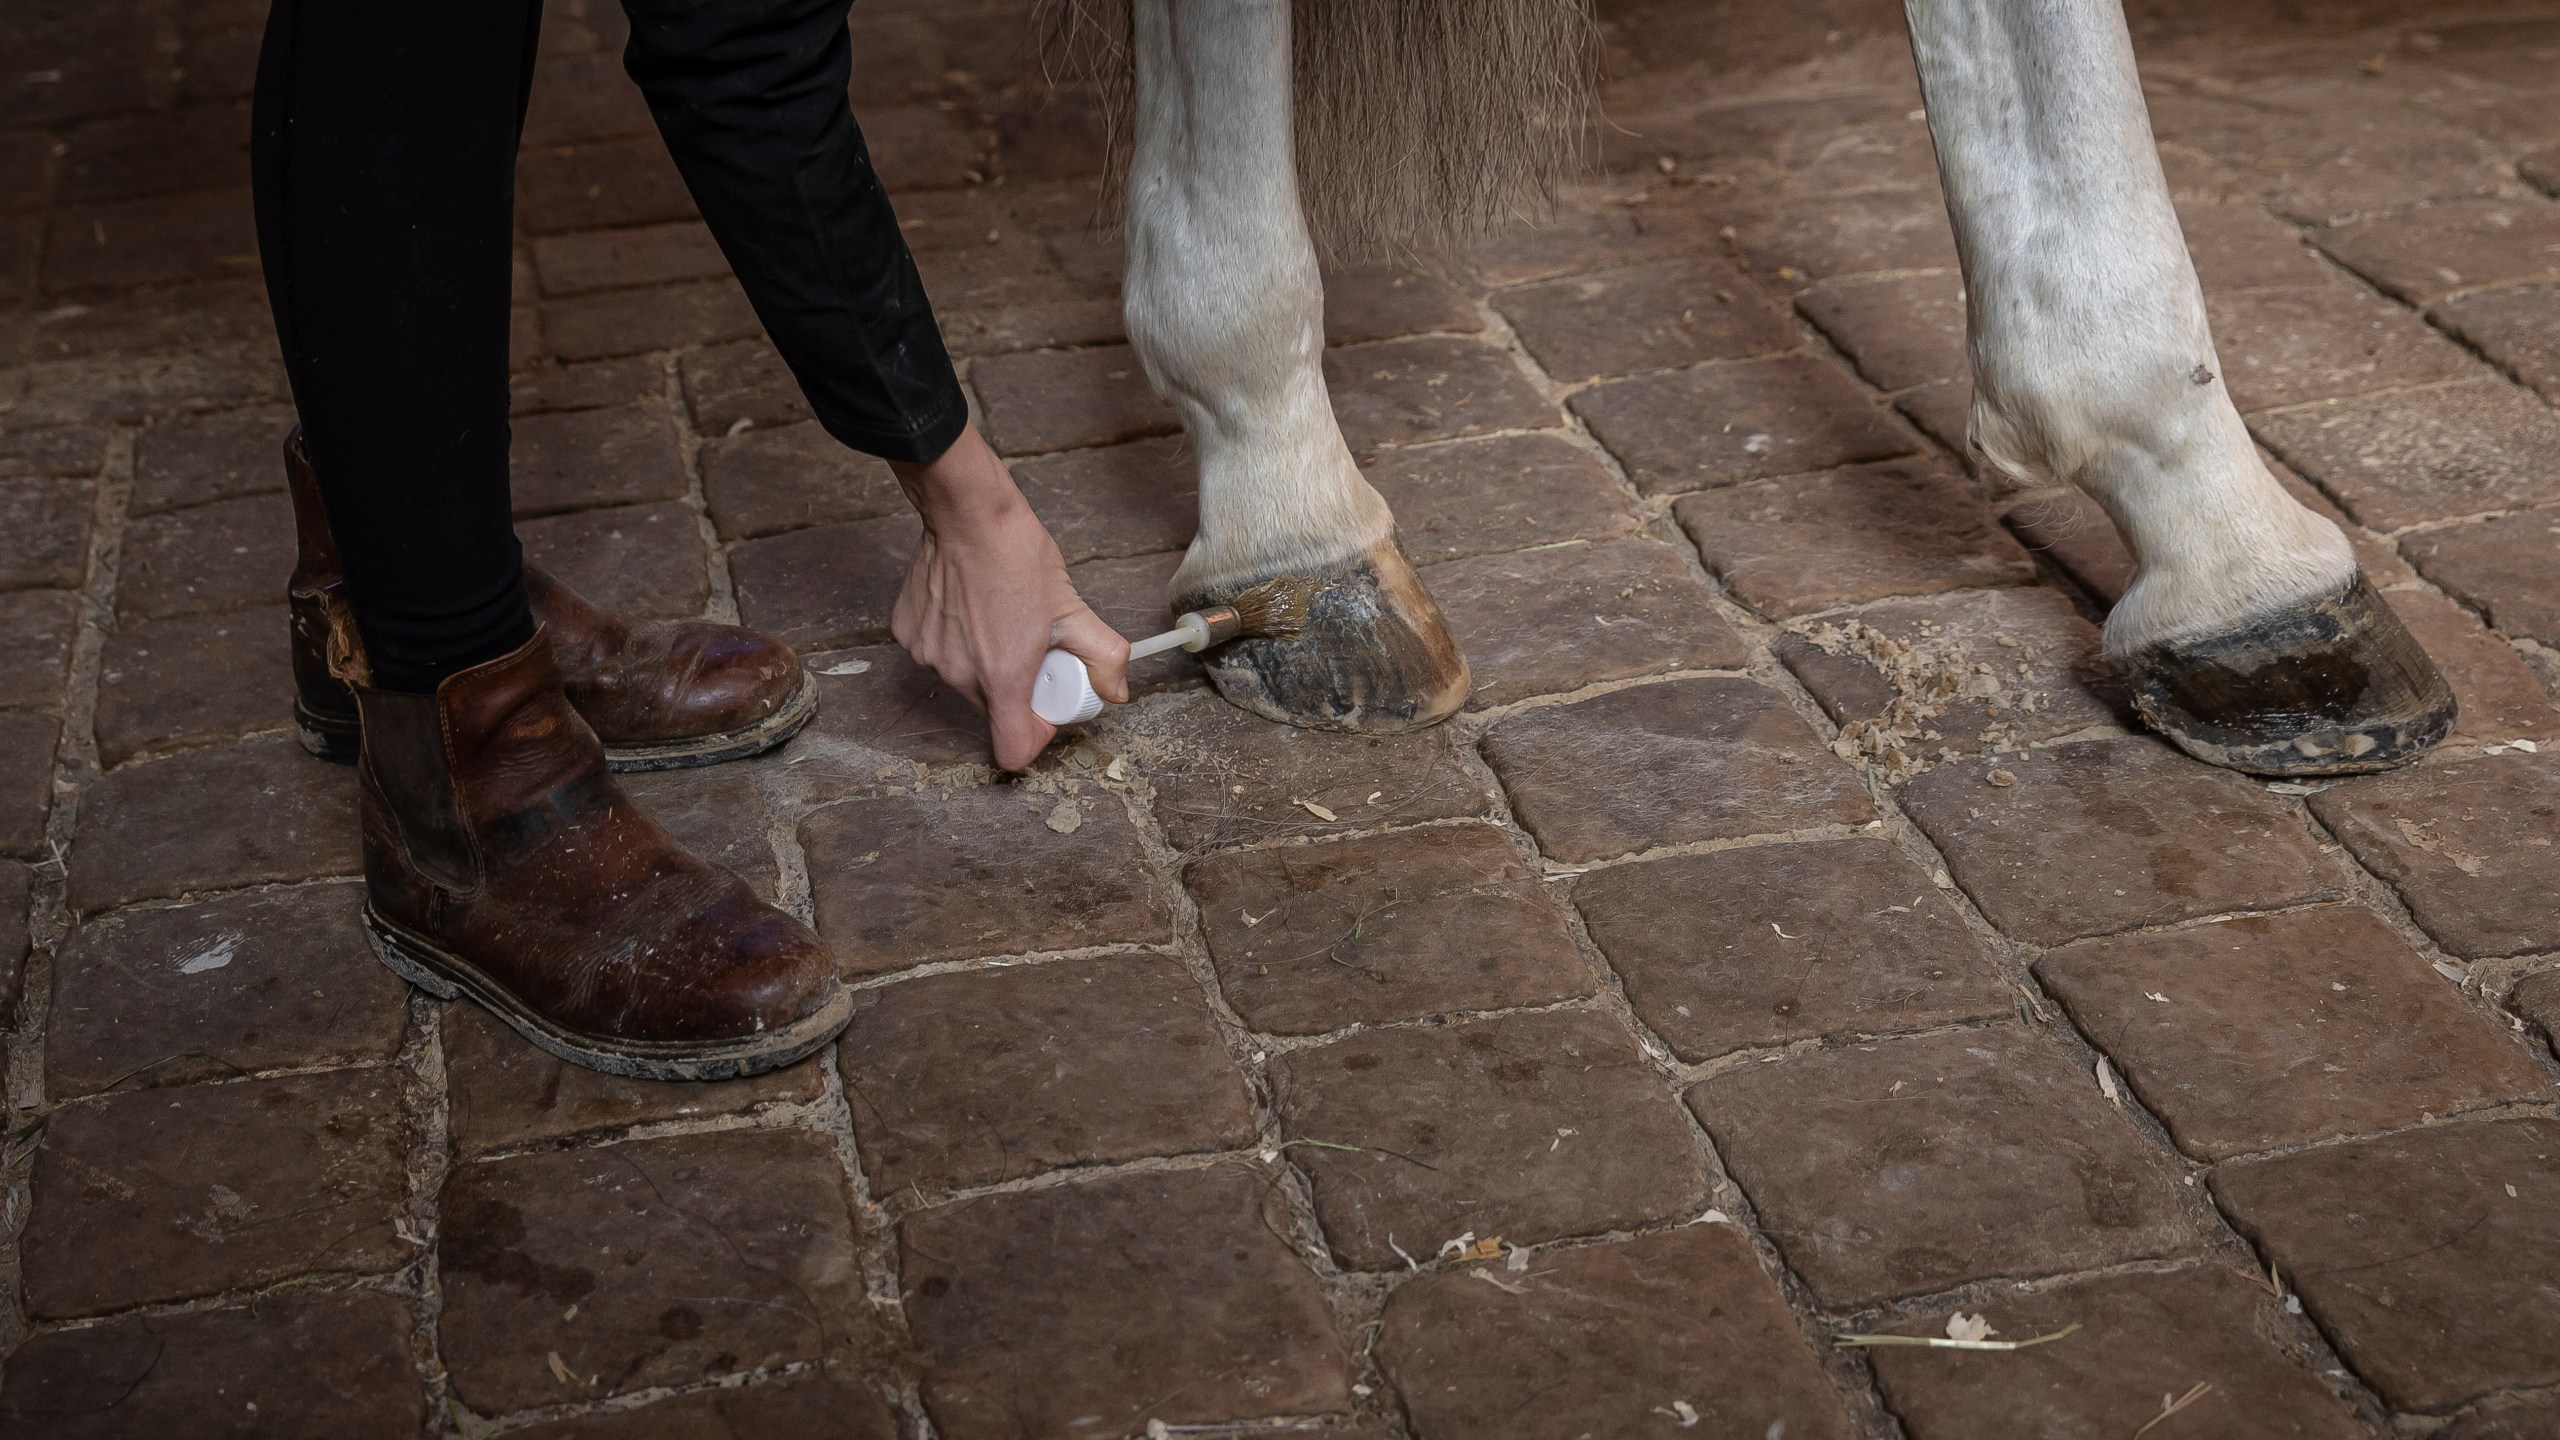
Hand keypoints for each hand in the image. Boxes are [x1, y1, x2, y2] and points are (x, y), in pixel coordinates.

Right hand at [888, 427, 1130, 770]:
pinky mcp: (906, 633)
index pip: (1013, 750)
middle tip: (1031, 647)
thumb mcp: (1072, 608)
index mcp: (1002, 676)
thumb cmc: (1017, 556)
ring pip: (964, 681)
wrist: (967, 512)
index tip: (1045, 705)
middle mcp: (958, 674)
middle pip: (992, 711)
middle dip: (1016, 689)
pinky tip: (969, 608)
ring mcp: (927, 654)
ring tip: (999, 620)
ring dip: (984, 663)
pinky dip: (956, 643)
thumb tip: (1116, 690)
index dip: (1036, 735)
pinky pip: (937, 654)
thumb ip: (1104, 656)